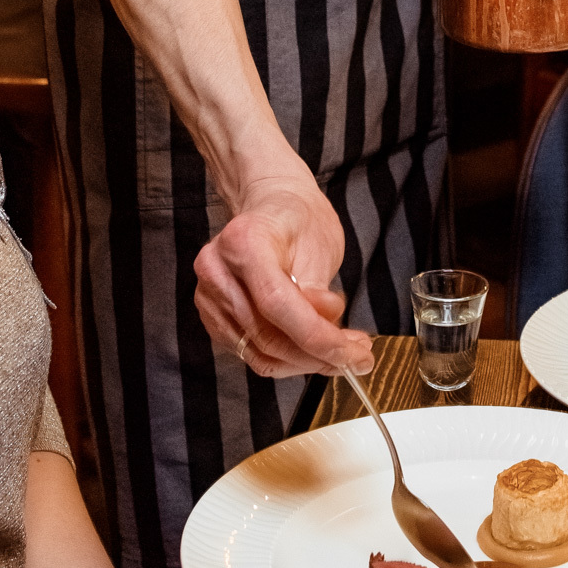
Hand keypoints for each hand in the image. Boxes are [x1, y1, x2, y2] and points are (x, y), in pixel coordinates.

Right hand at [194, 169, 373, 378]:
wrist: (271, 204)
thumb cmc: (299, 218)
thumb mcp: (321, 243)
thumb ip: (317, 288)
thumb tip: (324, 327)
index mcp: (244, 243)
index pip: (277, 304)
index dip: (318, 337)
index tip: (354, 353)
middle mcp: (217, 271)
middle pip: (266, 335)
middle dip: (318, 355)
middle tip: (358, 357)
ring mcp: (209, 297)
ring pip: (259, 352)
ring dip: (305, 362)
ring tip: (342, 354)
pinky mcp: (213, 317)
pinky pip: (251, 351)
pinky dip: (286, 358)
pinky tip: (314, 350)